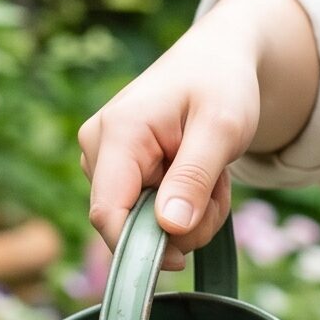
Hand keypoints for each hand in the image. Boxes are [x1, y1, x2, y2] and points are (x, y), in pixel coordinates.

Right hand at [78, 0, 317, 266]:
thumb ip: (194, 178)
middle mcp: (97, 148)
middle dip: (181, 224)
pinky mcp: (116, 172)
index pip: (107, 213)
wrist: (217, 60)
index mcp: (118, 133)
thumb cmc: (221, 84)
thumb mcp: (222, 127)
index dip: (139, 248)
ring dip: (187, 216)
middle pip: (127, 224)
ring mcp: (104, 161)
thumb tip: (169, 229)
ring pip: (140, 224)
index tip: (180, 259)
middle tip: (218, 191)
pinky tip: (195, 177)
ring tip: (210, 176)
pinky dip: (180, 208)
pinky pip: (145, 214)